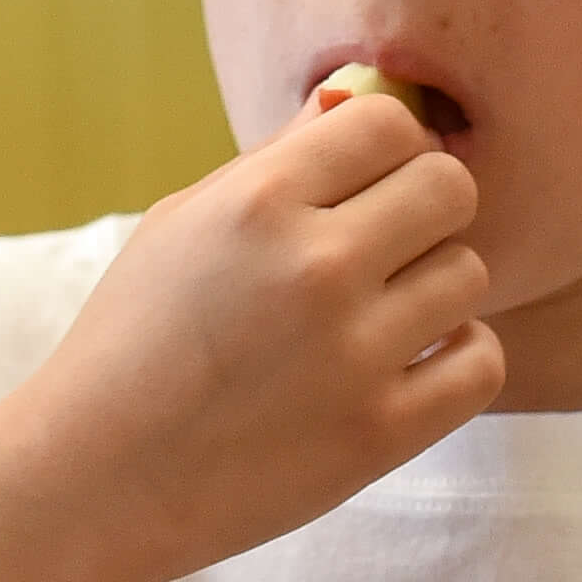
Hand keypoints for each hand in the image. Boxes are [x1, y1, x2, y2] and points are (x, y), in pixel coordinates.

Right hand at [15, 93, 498, 581]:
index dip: (389, 150)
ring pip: (469, 274)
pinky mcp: (380, 432)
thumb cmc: (133, 345)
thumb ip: (275, 163)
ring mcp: (353, 353)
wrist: (99, 481)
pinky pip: (482, 362)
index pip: (388, 124)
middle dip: (426, 211)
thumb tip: (355, 100)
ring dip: (436, 290)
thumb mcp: (181, 226)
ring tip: (382, 317)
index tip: (370, 185)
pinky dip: (458, 360)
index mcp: (258, 203)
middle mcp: (315, 267)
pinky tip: (411, 365)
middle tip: (389, 249)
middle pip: (449, 188)